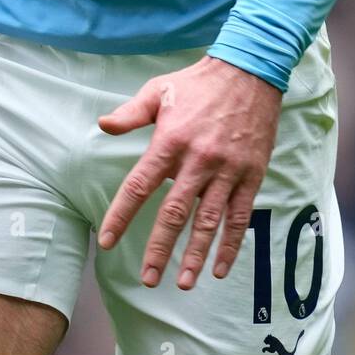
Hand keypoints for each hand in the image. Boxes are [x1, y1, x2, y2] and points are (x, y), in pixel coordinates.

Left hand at [96, 55, 281, 289]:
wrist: (249, 71)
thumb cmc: (198, 82)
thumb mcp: (158, 90)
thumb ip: (131, 113)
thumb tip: (103, 125)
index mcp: (170, 141)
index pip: (139, 185)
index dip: (121, 215)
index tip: (107, 240)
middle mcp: (197, 160)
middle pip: (173, 213)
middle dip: (159, 249)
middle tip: (149, 279)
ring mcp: (226, 170)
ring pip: (208, 222)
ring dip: (195, 255)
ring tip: (183, 283)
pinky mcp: (251, 175)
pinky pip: (239, 217)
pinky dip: (230, 245)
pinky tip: (220, 268)